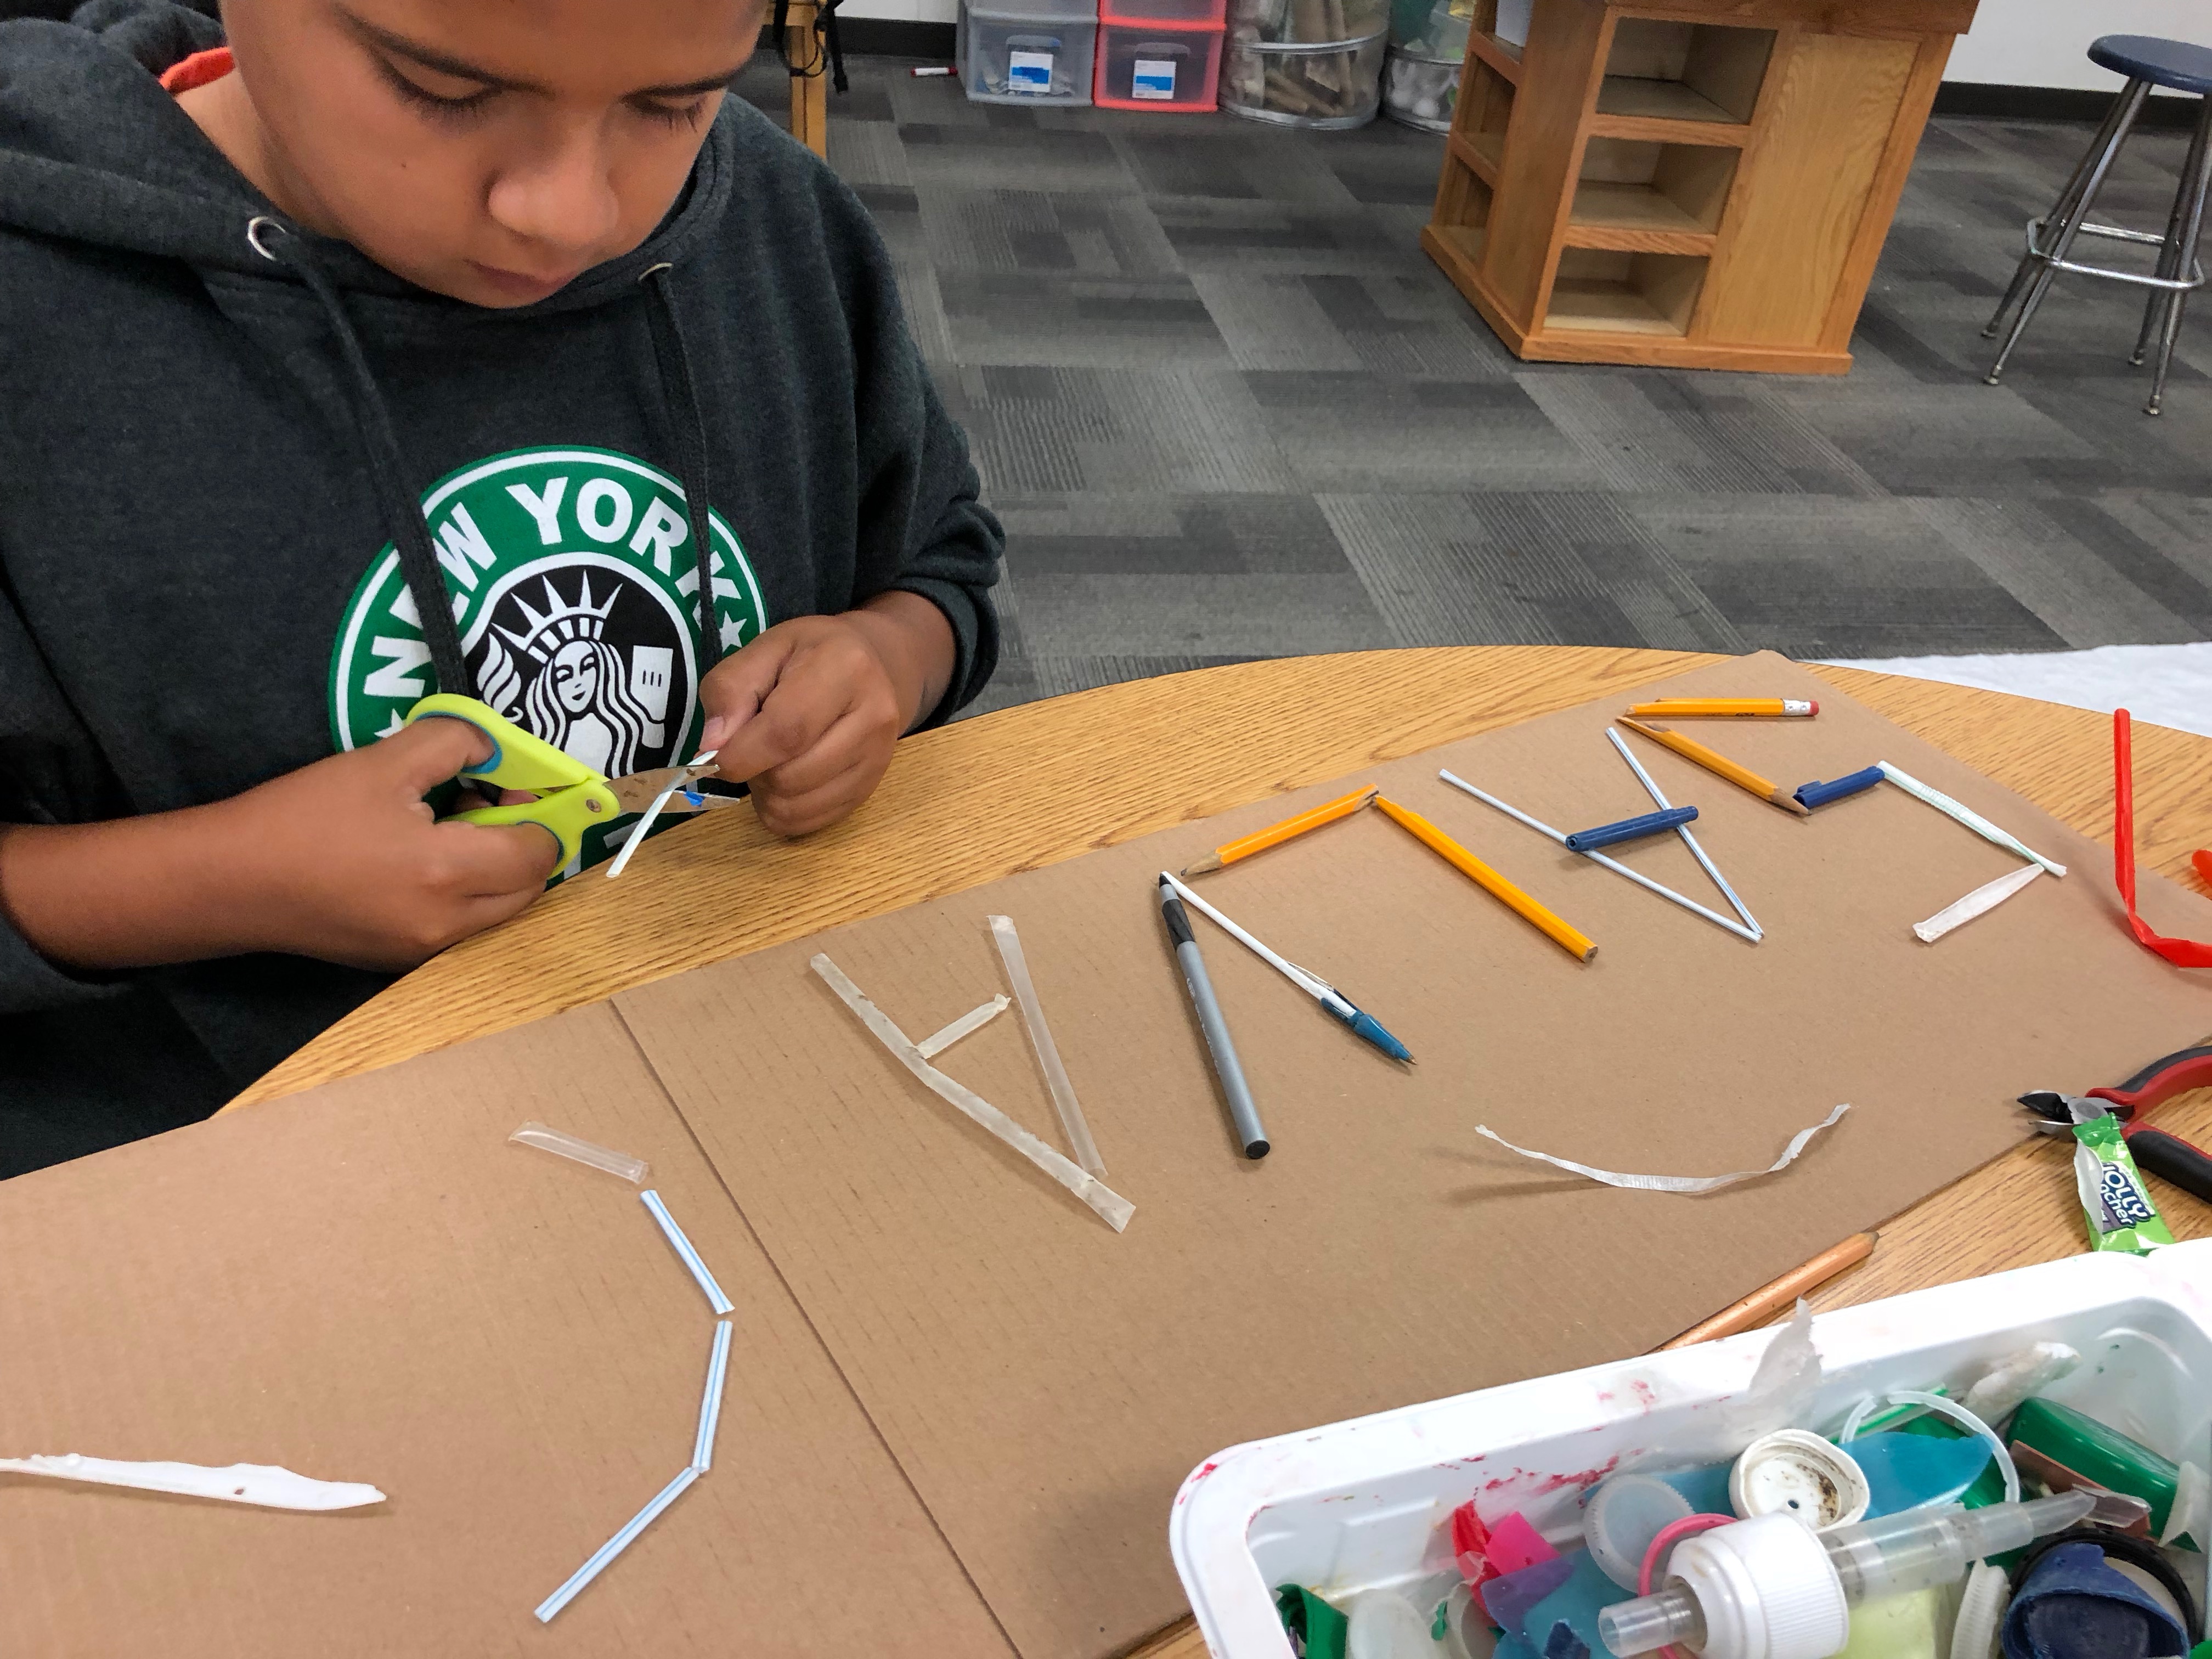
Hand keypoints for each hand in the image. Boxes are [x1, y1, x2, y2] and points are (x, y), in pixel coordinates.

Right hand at [0, 720, 558, 972]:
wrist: (229, 882)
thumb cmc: (302, 818)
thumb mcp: (382, 762)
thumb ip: (453, 744)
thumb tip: (492, 746)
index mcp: (447, 874)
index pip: (537, 851)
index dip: (540, 812)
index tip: (515, 781)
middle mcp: (446, 925)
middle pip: (528, 887)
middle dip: (525, 842)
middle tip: (490, 799)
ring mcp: (423, 950)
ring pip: (497, 909)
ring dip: (496, 867)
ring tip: (451, 821)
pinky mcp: (398, 959)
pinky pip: (460, 924)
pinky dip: (464, 890)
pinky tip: (424, 854)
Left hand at [699, 593, 952, 837]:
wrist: (871, 668)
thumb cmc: (809, 655)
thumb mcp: (762, 650)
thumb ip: (730, 690)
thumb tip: (714, 747)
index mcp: (846, 668)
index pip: (787, 730)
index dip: (741, 754)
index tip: (716, 756)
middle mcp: (874, 716)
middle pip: (792, 776)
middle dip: (754, 772)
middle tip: (751, 747)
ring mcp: (877, 757)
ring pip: (798, 805)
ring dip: (767, 793)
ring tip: (770, 761)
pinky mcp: (871, 788)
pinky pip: (810, 822)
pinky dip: (783, 811)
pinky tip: (785, 782)